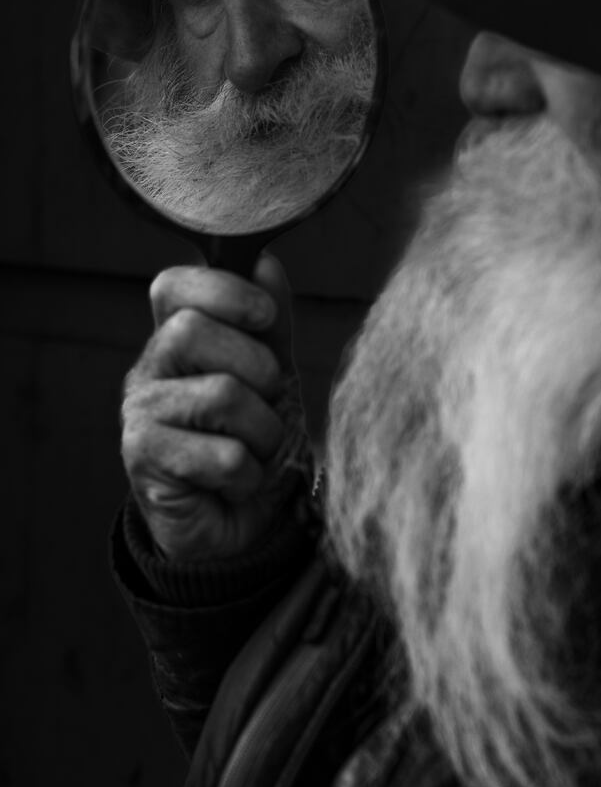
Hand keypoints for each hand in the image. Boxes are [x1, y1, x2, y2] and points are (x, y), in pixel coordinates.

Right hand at [121, 254, 307, 560]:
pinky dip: (248, 472)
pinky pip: (221, 454)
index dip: (222, 290)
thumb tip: (265, 262)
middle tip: (265, 401)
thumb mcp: (273, 375)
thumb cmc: (255, 441)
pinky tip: (237, 481)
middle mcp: (150, 370)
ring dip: (263, 430)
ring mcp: (140, 414)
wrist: (246, 524)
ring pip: (219, 394)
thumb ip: (270, 322)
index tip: (264, 317)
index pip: (172, 286)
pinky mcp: (144, 459)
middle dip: (256, 368)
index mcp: (177, 339)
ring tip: (256, 449)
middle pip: (193, 331)